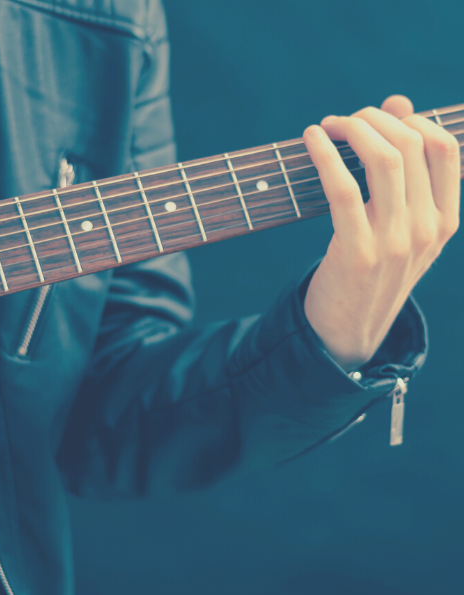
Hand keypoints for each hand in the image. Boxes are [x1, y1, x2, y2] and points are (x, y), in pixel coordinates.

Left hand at [302, 95, 459, 370]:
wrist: (349, 329)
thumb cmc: (371, 269)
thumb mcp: (400, 224)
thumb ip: (405, 169)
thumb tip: (398, 102)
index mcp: (446, 220)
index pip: (446, 147)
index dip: (411, 118)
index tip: (380, 116)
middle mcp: (428, 228)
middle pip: (411, 145)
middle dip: (374, 119)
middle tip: (344, 121)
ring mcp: (396, 241)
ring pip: (384, 159)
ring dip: (352, 129)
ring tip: (329, 126)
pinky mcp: (358, 251)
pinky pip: (343, 187)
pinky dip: (325, 154)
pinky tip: (311, 138)